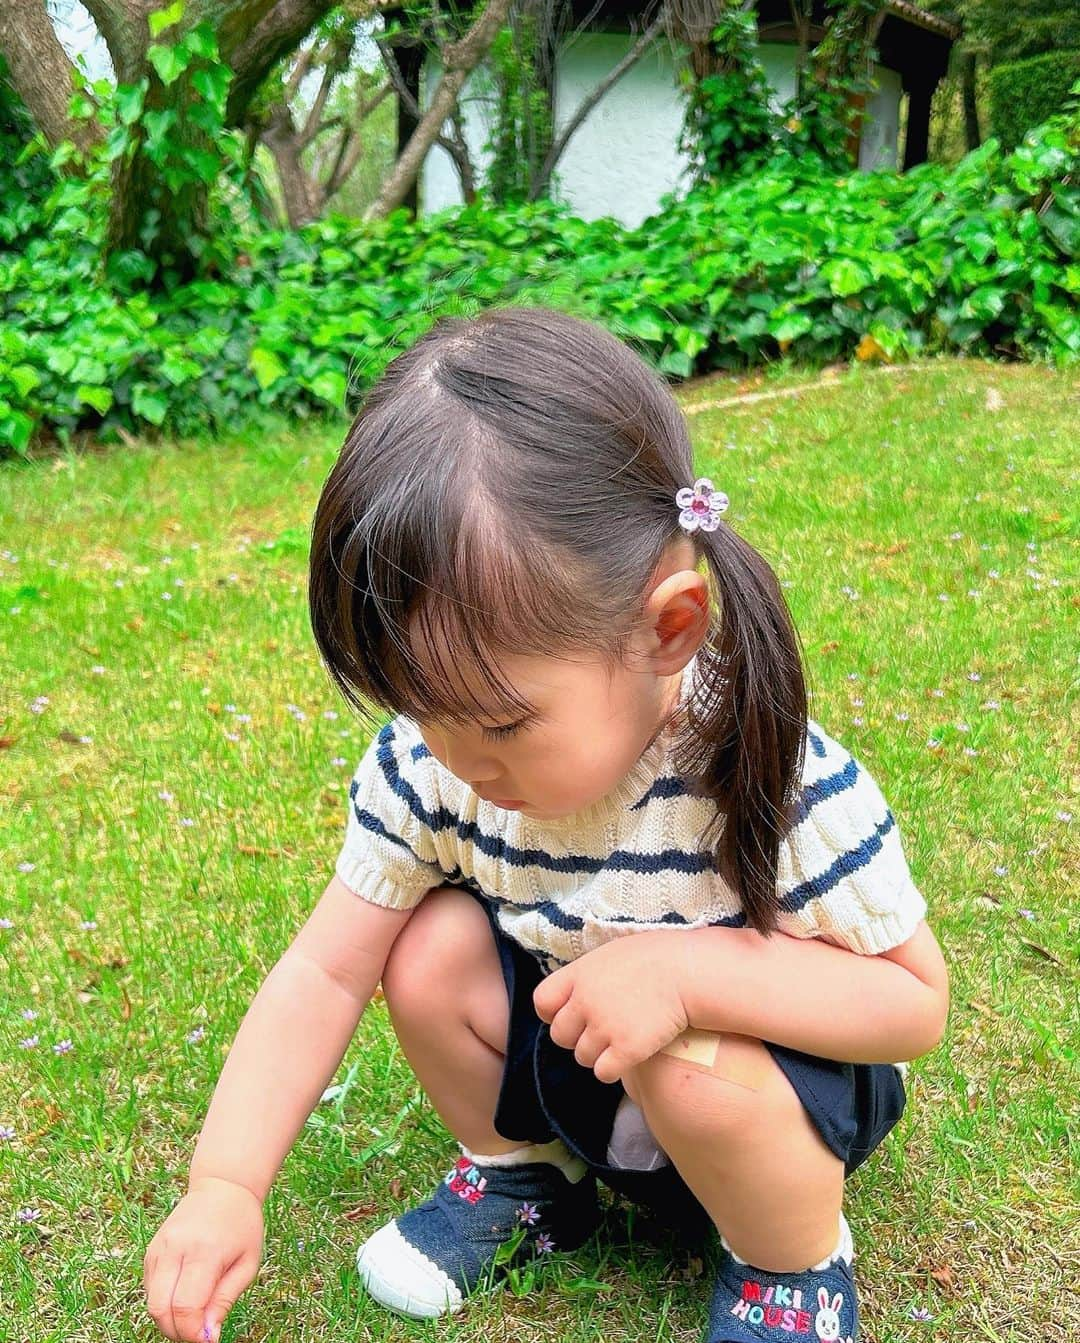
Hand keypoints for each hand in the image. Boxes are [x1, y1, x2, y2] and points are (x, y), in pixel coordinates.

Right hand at [143, 1176, 263, 1341]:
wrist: (222, 1187)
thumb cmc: (242, 1225)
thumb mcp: (248, 1263)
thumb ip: (225, 1300)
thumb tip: (208, 1337)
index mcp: (204, 1251)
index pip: (186, 1307)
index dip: (192, 1333)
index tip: (207, 1340)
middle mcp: (175, 1249)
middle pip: (160, 1309)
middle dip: (176, 1332)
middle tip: (198, 1332)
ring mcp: (158, 1249)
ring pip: (151, 1303)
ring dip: (169, 1319)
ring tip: (195, 1311)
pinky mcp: (150, 1251)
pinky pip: (150, 1289)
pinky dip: (164, 1302)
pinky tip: (184, 1293)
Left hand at [533, 933, 690, 1083]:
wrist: (689, 972)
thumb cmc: (655, 958)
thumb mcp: (611, 954)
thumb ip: (587, 976)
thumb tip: (574, 994)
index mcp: (579, 975)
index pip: (542, 1002)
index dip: (552, 1013)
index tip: (570, 1015)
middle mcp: (586, 1002)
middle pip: (560, 1036)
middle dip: (576, 1037)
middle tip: (601, 1031)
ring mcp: (605, 1027)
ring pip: (582, 1057)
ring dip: (597, 1054)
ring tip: (619, 1040)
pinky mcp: (627, 1049)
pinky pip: (604, 1073)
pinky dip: (613, 1069)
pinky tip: (628, 1056)